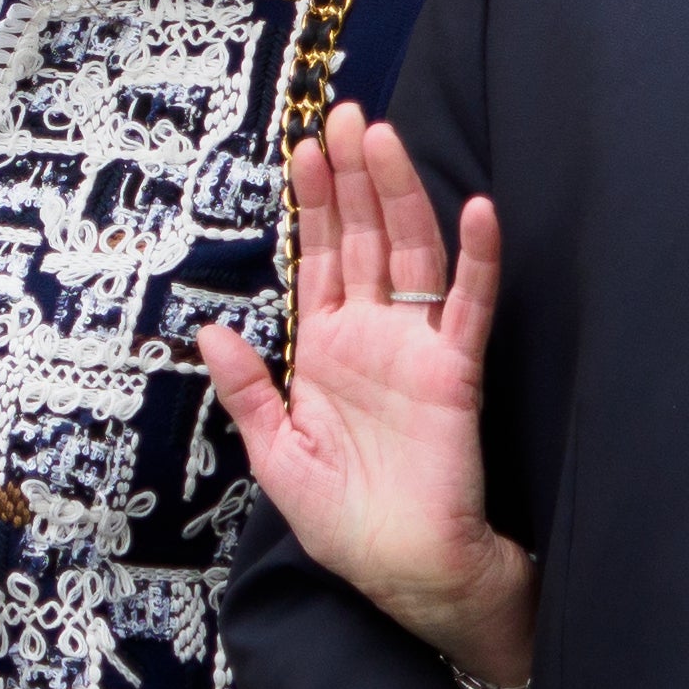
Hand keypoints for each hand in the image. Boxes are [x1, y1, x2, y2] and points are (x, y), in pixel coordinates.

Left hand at [199, 99, 534, 687]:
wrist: (404, 573)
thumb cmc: (345, 524)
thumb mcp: (275, 454)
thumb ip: (247, 389)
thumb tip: (211, 329)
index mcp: (327, 351)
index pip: (321, 260)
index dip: (314, 205)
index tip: (304, 149)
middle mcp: (373, 338)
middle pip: (365, 239)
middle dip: (353, 178)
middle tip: (344, 115)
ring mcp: (417, 349)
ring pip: (411, 253)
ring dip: (399, 194)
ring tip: (382, 136)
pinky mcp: (456, 373)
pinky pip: (469, 306)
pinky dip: (477, 259)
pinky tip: (478, 211)